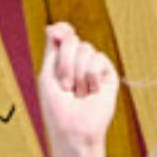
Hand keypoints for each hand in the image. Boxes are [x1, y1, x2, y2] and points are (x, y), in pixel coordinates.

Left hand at [37, 21, 118, 156]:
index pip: (65, 34)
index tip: (55, 32)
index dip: (62, 30)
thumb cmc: (57, 108)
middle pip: (73, 40)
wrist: (73, 129)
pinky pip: (99, 59)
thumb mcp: (47, 75)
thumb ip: (52, 50)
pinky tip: (91, 92)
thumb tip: (52, 27)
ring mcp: (94, 67)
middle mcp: (79, 61)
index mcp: (62, 61)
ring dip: (77, 74)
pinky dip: (91, 77)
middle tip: (64, 85)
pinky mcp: (108, 74)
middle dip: (65, 62)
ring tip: (78, 93)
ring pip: (86, 49)